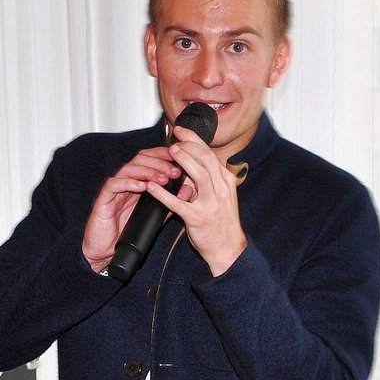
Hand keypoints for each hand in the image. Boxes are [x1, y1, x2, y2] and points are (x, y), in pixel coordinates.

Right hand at [82, 145, 185, 272]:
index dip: (163, 155)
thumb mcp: (155, 216)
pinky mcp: (103, 198)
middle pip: (139, 160)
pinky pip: (114, 184)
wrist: (105, 250)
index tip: (180, 158)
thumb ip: (170, 202)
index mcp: (136, 182)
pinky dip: (128, 183)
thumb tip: (188, 189)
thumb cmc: (126, 232)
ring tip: (163, 179)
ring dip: (147, 171)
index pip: (149, 160)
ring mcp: (113, 189)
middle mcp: (124, 182)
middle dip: (159, 163)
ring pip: (128, 169)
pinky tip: (142, 186)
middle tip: (175, 171)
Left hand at [145, 126, 246, 275]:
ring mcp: (211, 204)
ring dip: (184, 161)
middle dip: (190, 145)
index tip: (181, 130)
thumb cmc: (221, 221)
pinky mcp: (198, 218)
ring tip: (170, 152)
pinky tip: (151, 187)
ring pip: (200, 175)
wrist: (228, 248)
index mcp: (225, 182)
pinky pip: (178, 203)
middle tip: (174, 137)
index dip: (195, 140)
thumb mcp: (219, 196)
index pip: (210, 154)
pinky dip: (163, 193)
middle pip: (207, 159)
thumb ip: (207, 179)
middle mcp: (221, 190)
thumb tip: (189, 162)